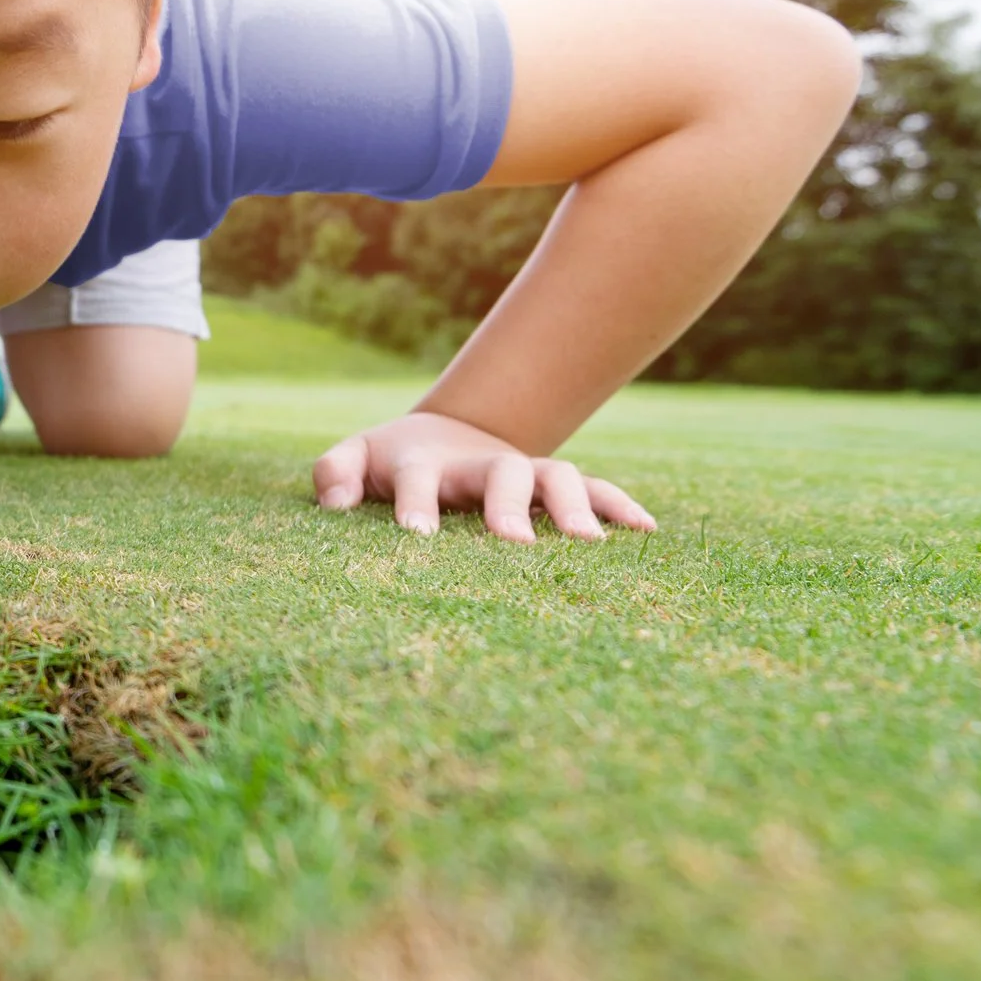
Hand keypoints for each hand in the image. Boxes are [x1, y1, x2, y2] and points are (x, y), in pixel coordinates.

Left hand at [311, 411, 655, 542]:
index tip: (416, 537)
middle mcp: (479, 464)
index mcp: (424, 463)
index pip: (419, 479)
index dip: (417, 503)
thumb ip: (336, 474)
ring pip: (555, 476)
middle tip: (514, 544)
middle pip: (500, 473)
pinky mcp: (550, 485)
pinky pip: (593, 488)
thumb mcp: (354, 461)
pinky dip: (619, 504)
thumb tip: (334, 504)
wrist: (441, 435)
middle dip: (507, 505)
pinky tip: (646, 531)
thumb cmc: (389, 463)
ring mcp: (521, 472)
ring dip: (574, 505)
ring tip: (589, 544)